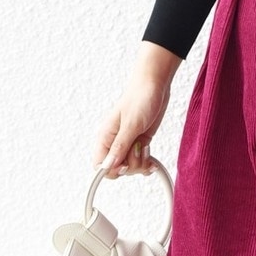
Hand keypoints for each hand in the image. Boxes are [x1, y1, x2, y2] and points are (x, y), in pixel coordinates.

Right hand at [93, 42, 180, 179]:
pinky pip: (140, 161)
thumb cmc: (140, 98)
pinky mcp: (139, 143)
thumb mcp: (131, 124)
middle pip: (117, 169)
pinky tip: (151, 158)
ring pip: (130, 167)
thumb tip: (109, 166)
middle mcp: (114, 142)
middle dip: (131, 166)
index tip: (125, 164)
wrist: (155, 85)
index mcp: (105, 137)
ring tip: (146, 148)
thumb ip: (120, 147)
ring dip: (141, 163)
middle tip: (139, 150)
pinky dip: (147, 162)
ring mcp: (127, 143)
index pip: (100, 165)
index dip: (112, 170)